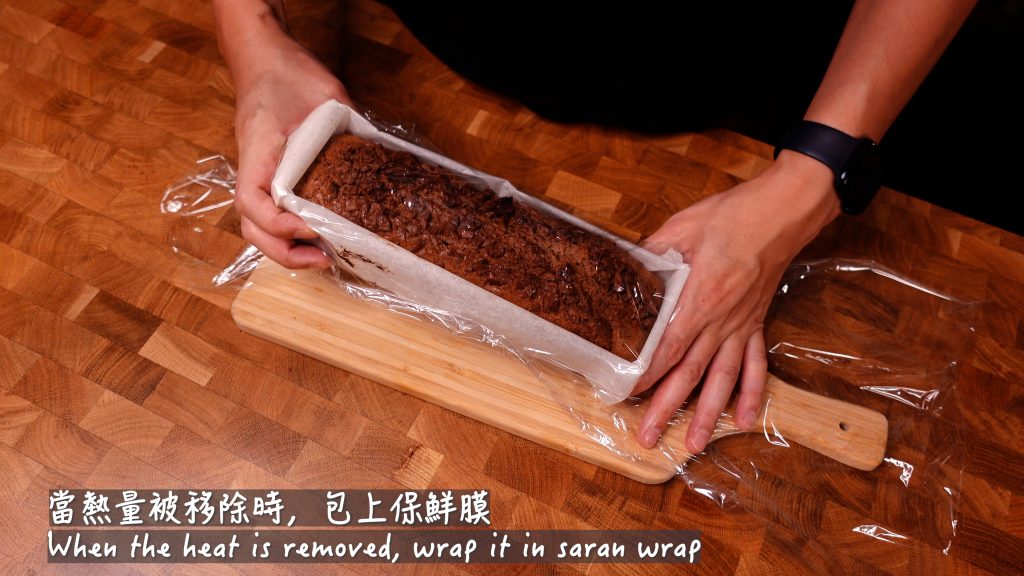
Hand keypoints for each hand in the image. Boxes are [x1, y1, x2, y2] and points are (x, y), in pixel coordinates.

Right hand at [228, 18, 350, 267]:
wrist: (266, 58)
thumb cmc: (289, 73)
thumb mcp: (326, 95)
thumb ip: (349, 128)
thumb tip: (381, 157)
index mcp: (257, 152)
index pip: (252, 202)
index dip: (280, 224)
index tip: (314, 226)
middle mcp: (253, 169)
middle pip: (252, 227)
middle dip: (285, 251)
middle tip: (324, 259)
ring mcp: (259, 175)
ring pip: (258, 227)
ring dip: (286, 249)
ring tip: (323, 257)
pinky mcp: (271, 177)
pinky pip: (272, 214)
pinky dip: (290, 235)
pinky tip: (319, 238)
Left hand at [633, 151, 840, 452]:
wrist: (778, 213)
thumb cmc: (730, 218)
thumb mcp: (680, 229)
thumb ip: (650, 256)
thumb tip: (622, 270)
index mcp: (699, 299)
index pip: (667, 348)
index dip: (647, 375)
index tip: (627, 395)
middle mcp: (720, 321)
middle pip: (689, 373)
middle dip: (668, 408)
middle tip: (649, 438)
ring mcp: (740, 326)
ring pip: (722, 378)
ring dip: (708, 415)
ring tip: (695, 444)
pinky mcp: (756, 323)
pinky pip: (755, 365)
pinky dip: (751, 393)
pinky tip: (743, 418)